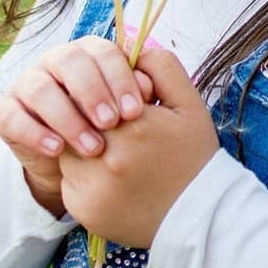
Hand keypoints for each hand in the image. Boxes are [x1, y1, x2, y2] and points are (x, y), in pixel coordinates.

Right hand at [0, 35, 154, 214]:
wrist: (72, 166)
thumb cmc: (106, 130)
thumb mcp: (123, 114)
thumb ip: (135, 95)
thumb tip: (148, 88)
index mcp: (89, 53)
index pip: (104, 52)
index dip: (120, 78)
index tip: (135, 111)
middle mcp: (56, 61)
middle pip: (70, 61)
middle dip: (93, 92)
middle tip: (112, 123)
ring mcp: (28, 84)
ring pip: (41, 89)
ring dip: (68, 118)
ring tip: (93, 147)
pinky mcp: (7, 112)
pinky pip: (14, 116)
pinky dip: (36, 133)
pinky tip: (59, 150)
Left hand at [59, 49, 219, 248]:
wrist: (199, 218)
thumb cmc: (193, 155)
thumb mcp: (188, 103)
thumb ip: (160, 66)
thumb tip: (129, 49)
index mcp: (132, 125)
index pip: (92, 94)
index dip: (105, 97)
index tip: (126, 112)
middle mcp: (107, 158)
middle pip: (77, 121)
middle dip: (91, 121)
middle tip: (118, 133)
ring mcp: (92, 188)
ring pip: (67, 151)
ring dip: (83, 149)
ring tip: (117, 158)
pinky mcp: (84, 211)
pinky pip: (69, 183)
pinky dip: (84, 179)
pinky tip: (113, 183)